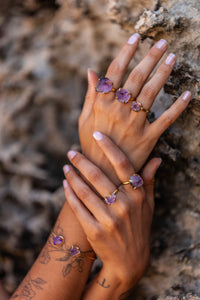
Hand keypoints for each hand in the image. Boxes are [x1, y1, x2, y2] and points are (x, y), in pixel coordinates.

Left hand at [63, 132, 160, 290]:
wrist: (130, 261)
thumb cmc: (139, 227)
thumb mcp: (148, 205)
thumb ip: (149, 180)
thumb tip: (157, 158)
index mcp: (137, 196)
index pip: (123, 164)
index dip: (109, 147)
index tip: (97, 134)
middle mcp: (124, 206)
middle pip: (99, 176)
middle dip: (81, 161)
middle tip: (71, 152)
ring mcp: (109, 220)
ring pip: (85, 191)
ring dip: (72, 176)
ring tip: (65, 167)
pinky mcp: (95, 231)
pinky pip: (78, 208)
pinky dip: (69, 194)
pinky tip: (65, 184)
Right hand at [79, 35, 191, 183]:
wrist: (100, 174)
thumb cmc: (90, 145)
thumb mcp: (84, 118)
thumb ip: (90, 95)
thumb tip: (92, 71)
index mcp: (103, 103)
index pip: (116, 71)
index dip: (127, 51)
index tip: (137, 37)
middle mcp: (120, 110)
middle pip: (137, 77)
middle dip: (151, 57)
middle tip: (162, 42)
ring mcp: (135, 123)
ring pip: (152, 93)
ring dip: (164, 73)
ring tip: (173, 58)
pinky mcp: (148, 137)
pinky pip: (166, 119)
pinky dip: (178, 107)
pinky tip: (187, 94)